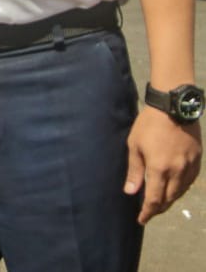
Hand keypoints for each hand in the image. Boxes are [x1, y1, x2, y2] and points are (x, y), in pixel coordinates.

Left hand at [125, 105, 201, 222]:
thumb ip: (134, 171)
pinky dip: (181, 189)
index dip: (148, 212)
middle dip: (159, 208)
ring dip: (170, 199)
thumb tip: (130, 192)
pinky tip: (174, 188)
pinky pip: (190, 182)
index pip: (155, 199)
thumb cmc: (148, 125)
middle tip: (149, 212)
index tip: (141, 219)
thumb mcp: (134, 146)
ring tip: (160, 202)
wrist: (173, 108)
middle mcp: (177, 172)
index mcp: (159, 169)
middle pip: (169, 199)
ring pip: (181, 192)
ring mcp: (190, 166)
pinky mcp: (197, 160)